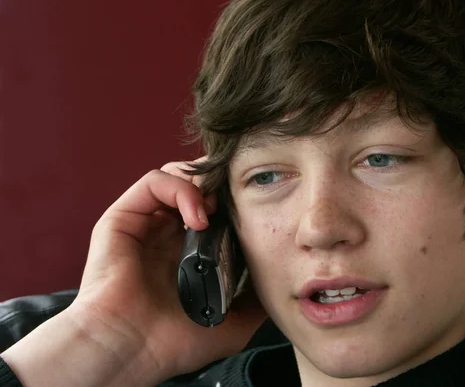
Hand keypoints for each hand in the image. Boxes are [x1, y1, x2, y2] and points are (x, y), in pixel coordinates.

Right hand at [4, 159, 265, 386]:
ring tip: (217, 208)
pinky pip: (154, 181)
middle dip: (220, 184)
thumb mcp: (232, 322)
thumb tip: (281, 282)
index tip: (254, 206)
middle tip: (237, 198)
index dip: (234, 200)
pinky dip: (181, 189)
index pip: (214, 207)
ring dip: (202, 184)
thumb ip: (256, 301)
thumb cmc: (173, 341)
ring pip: (176, 176)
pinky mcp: (124, 217)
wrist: (131, 349)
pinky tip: (198, 217)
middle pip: (196, 184)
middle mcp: (166, 232)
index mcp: (189, 251)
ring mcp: (145, 223)